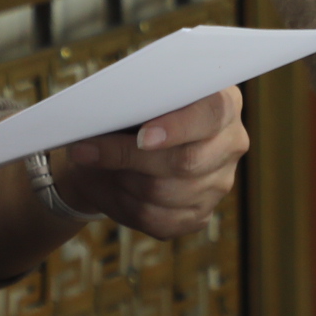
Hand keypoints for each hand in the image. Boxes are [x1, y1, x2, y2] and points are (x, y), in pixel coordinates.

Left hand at [52, 86, 247, 238]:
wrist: (124, 146)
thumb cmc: (133, 111)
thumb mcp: (134, 95)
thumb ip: (134, 100)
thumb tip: (103, 115)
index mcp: (224, 103)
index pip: (213, 114)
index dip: (178, 127)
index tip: (143, 136)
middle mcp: (230, 143)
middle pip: (187, 160)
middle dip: (130, 157)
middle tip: (86, 150)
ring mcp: (219, 183)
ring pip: (165, 192)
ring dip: (120, 179)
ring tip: (92, 163)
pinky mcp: (199, 214)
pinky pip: (158, 219)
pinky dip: (122, 204)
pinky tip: (107, 186)